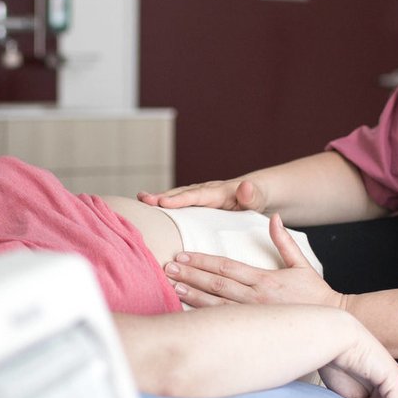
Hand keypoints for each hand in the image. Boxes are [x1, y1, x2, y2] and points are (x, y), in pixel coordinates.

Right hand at [137, 177, 264, 210]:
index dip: (179, 200)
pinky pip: (177, 204)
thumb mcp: (259, 197)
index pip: (196, 196)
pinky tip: (148, 212)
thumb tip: (245, 186)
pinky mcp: (195, 204)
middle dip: (161, 197)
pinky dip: (162, 206)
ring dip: (157, 200)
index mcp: (218, 193)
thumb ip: (252, 194)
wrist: (254, 192)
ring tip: (138, 202)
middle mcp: (205, 191)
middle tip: (142, 199)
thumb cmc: (257, 198)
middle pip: (180, 194)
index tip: (162, 203)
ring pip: (176, 197)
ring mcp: (198, 197)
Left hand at [165, 214, 342, 308]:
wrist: (330, 324)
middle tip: (167, 269)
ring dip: (191, 297)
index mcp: (264, 279)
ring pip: (215, 306)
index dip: (202, 261)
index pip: (226, 267)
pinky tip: (186, 313)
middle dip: (189, 276)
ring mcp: (252, 317)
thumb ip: (284, 241)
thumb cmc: (315, 295)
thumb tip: (274, 216)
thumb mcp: (301, 264)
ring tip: (171, 288)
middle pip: (215, 285)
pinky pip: (224, 324)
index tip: (183, 255)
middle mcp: (255, 298)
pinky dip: (204, 318)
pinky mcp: (252, 331)